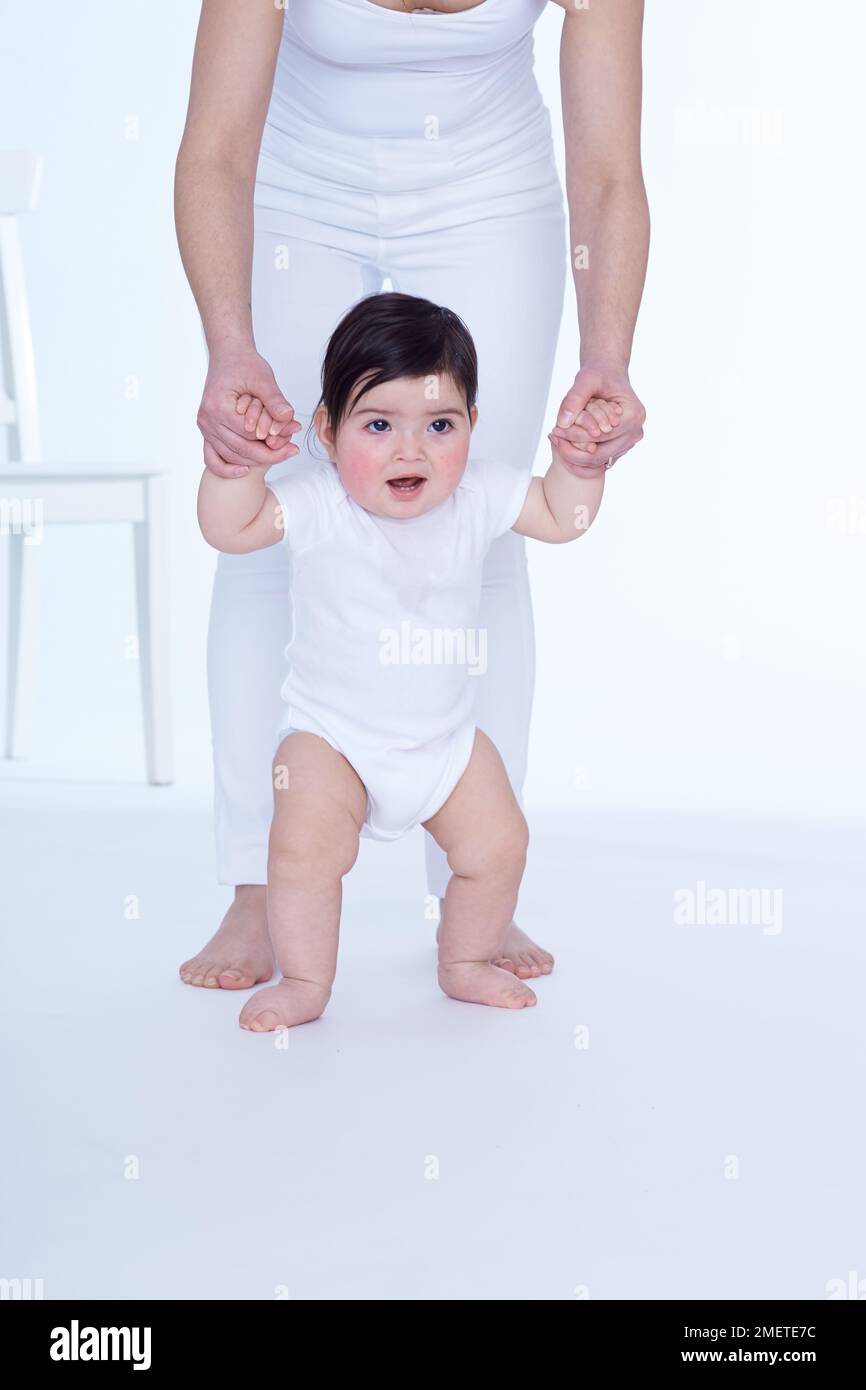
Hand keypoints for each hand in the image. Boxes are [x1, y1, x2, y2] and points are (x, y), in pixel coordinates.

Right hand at [197, 343, 301, 478]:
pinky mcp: (207, 431)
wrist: (228, 356)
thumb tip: (289, 417)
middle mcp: (207, 420)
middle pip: (241, 450)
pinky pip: (213, 457)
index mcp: (218, 407)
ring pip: (231, 456)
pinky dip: (227, 468)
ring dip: (255, 460)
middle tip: (292, 453)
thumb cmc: (244, 364)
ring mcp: (205, 427)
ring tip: (280, 455)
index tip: (294, 445)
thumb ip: (275, 399)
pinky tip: (245, 470)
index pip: (250, 436)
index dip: (274, 443)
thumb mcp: (263, 378)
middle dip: (269, 455)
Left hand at [549, 364, 645, 479]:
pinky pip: (599, 462)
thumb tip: (562, 423)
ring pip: (598, 462)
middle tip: (552, 437)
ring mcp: (629, 443)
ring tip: (556, 442)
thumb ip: (574, 399)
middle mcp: (635, 433)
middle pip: (599, 454)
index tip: (554, 430)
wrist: (608, 374)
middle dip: (572, 449)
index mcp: (633, 416)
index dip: (574, 435)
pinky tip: (564, 447)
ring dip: (575, 456)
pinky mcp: (621, 448)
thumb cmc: (599, 374)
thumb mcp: (585, 380)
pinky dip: (581, 459)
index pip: (599, 436)